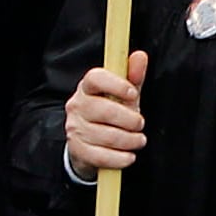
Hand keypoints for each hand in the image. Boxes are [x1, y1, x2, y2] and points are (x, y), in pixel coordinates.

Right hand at [62, 51, 146, 177]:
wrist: (89, 144)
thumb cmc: (109, 115)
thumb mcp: (122, 96)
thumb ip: (132, 77)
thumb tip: (140, 56)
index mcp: (87, 88)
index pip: (95, 78)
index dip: (116, 84)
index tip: (133, 93)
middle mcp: (77, 106)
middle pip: (104, 110)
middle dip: (130, 119)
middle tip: (140, 124)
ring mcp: (75, 128)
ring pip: (107, 136)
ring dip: (130, 141)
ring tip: (138, 140)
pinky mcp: (78, 150)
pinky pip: (103, 156)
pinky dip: (121, 158)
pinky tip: (128, 155)